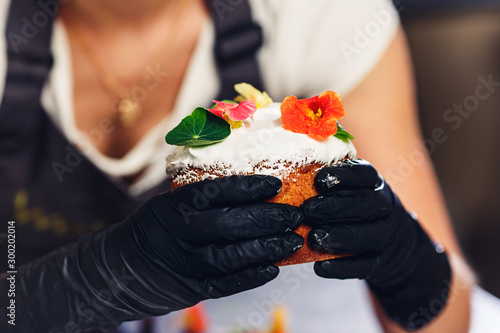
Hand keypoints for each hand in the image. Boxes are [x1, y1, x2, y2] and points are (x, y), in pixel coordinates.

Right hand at [5, 176, 302, 331]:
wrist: (119, 270)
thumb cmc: (156, 230)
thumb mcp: (169, 206)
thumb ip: (203, 199)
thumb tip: (253, 188)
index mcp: (172, 206)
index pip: (214, 192)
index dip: (248, 187)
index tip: (276, 184)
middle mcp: (177, 234)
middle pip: (227, 224)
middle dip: (265, 218)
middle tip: (294, 214)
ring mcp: (183, 264)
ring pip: (230, 255)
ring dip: (266, 248)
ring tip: (292, 241)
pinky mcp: (189, 289)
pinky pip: (225, 284)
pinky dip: (251, 276)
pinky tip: (274, 268)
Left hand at [301, 159, 450, 329]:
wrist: (398, 244)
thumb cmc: (360, 209)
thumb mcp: (355, 190)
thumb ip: (331, 183)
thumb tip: (294, 175)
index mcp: (375, 184)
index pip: (363, 175)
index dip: (342, 176)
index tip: (318, 180)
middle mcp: (385, 207)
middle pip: (363, 205)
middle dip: (333, 207)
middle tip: (307, 210)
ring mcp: (386, 236)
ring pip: (364, 236)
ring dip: (338, 236)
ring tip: (314, 237)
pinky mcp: (380, 263)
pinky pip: (362, 265)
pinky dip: (340, 267)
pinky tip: (320, 266)